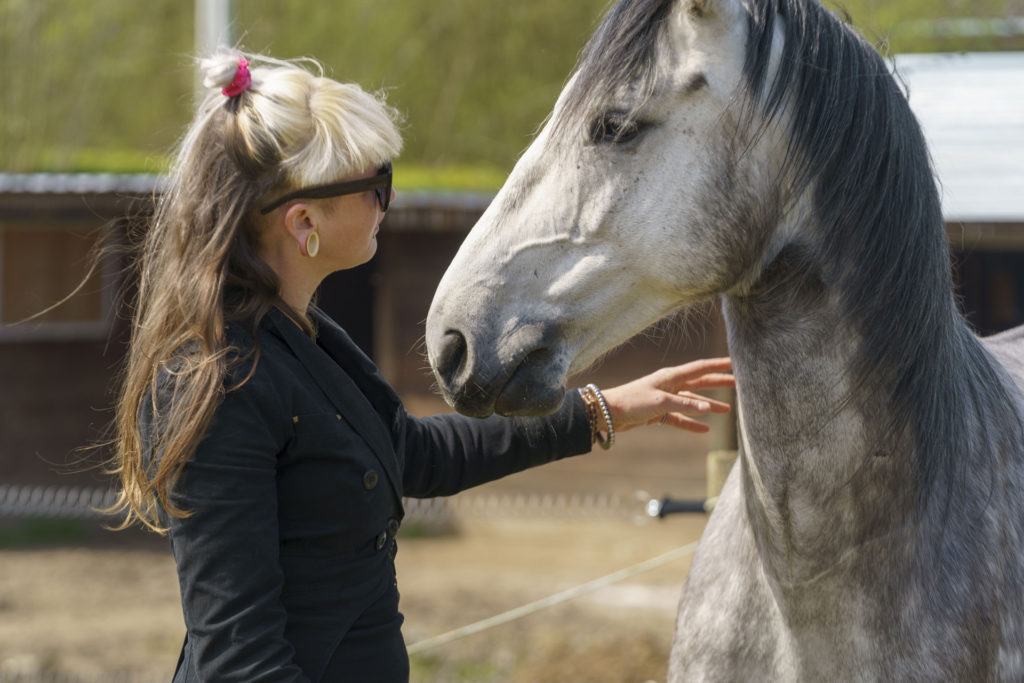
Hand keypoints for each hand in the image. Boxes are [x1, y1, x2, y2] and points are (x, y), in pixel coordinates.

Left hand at [599, 357, 733, 434]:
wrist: (609, 413)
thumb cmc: (632, 401)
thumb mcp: (660, 402)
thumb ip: (684, 404)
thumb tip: (708, 407)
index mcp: (671, 376)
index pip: (700, 367)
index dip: (719, 365)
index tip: (736, 362)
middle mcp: (670, 385)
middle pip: (700, 382)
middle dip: (718, 382)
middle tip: (738, 383)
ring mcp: (665, 398)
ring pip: (692, 401)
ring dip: (708, 405)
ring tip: (727, 410)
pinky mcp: (659, 412)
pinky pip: (680, 417)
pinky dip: (692, 422)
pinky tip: (705, 429)